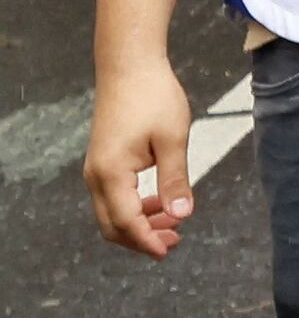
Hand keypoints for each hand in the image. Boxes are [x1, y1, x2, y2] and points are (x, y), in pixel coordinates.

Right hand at [83, 59, 193, 258]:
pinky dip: (135, 206)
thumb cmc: (154, 97)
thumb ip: (175, 179)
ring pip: (111, 212)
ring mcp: (96, 169)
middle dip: (141, 238)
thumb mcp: (172, 139)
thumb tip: (182, 214)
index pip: (126, 222)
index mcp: (111, 173)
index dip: (146, 241)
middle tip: (175, 242)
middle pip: (113, 225)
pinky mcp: (103, 161)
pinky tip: (161, 202)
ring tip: (173, 224)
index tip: (168, 251)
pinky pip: (114, 196)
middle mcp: (96, 176)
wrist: (130, 66)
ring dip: (139, 223)